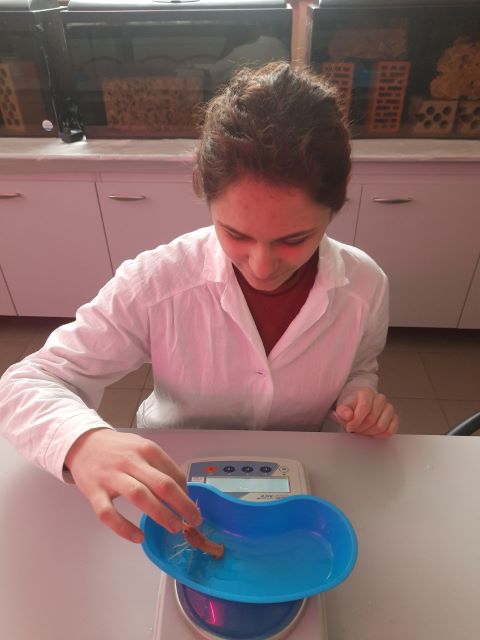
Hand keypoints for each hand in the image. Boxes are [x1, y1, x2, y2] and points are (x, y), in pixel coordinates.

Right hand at [64, 428, 201, 542]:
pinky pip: (108, 513)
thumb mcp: (142, 448)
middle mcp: (130, 461)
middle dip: (181, 504)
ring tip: (174, 527)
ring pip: (139, 496)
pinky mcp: (93, 492)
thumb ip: (160, 466)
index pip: (173, 473)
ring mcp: (111, 476)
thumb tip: (182, 490)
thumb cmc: (119, 449)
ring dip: (160, 514)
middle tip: (193, 520)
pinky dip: (123, 527)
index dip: (186, 492)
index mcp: (146, 449)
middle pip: (161, 484)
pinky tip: (138, 537)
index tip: (191, 506)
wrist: (83, 443)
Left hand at [334, 388, 398, 438]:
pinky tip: (372, 433)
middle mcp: (380, 398)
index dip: (356, 421)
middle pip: (372, 419)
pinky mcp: (394, 418)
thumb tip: (348, 416)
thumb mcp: (342, 408)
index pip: (364, 408)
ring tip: (363, 430)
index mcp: (367, 393)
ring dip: (370, 432)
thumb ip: (342, 411)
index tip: (349, 426)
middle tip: (355, 429)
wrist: (359, 407)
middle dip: (361, 428)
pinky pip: (391, 430)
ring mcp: (389, 408)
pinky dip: (380, 435)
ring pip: (382, 426)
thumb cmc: (352, 408)